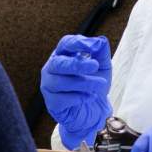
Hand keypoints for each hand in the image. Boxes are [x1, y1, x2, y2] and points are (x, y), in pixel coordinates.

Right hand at [41, 35, 111, 149]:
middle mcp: (52, 68)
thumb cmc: (94, 85)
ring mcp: (49, 85)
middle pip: (58, 63)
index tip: (92, 47)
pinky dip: (78, 98)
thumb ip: (101, 51)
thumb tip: (100, 40)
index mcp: (63, 55)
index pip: (65, 44)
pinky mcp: (51, 103)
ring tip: (99, 85)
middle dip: (77, 64)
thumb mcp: (103, 66)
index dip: (77, 43)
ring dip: (83, 83)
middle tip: (95, 66)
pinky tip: (89, 97)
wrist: (95, 111)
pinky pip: (62, 99)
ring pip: (60, 82)